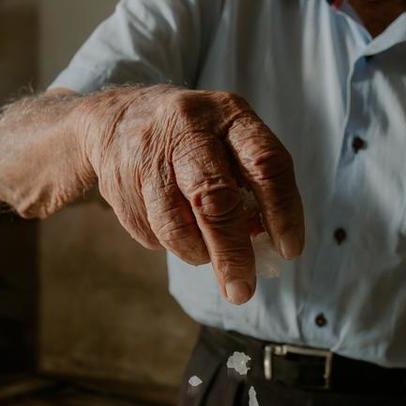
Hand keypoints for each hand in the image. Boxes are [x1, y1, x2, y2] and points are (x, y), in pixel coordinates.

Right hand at [80, 84, 303, 303]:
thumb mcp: (229, 140)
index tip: (289, 250)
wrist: (116, 117)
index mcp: (228, 115)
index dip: (282, 211)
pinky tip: (172, 226)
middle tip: (242, 289)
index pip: (265, 164)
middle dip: (232, 253)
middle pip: (215, 199)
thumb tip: (263, 244)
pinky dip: (170, 243)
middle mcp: (187, 128)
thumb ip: (252, 184)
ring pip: (177, 224)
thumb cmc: (194, 137)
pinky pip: (152, 232)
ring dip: (197, 253)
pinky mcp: (119, 184)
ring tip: (205, 257)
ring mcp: (148, 155)